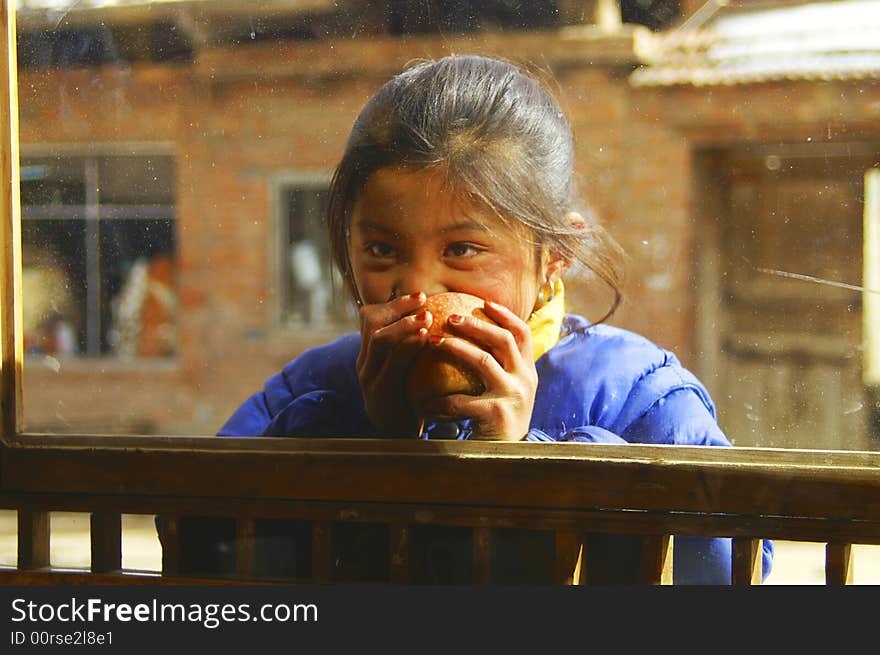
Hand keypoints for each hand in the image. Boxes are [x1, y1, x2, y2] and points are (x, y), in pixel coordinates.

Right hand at [357, 292, 431, 437]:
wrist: (401, 443)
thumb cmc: (414, 403)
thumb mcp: (413, 372)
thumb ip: (418, 350)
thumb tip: (446, 320)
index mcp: (371, 355)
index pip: (372, 318)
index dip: (395, 303)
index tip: (422, 296)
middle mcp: (365, 363)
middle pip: (371, 323)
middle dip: (398, 308)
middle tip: (424, 301)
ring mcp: (369, 378)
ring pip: (379, 340)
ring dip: (404, 324)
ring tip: (426, 317)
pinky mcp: (379, 394)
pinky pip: (391, 364)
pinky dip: (408, 347)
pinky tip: (426, 338)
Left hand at [416, 300, 537, 440]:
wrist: (508, 460)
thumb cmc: (498, 421)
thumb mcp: (507, 391)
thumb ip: (498, 367)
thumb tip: (472, 336)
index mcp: (528, 371)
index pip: (522, 333)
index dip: (505, 315)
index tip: (484, 302)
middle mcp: (526, 380)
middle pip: (502, 340)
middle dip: (475, 324)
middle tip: (449, 317)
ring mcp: (514, 396)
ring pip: (483, 361)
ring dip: (456, 348)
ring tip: (433, 342)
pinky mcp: (498, 415)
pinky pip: (463, 401)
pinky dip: (441, 401)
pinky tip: (423, 402)